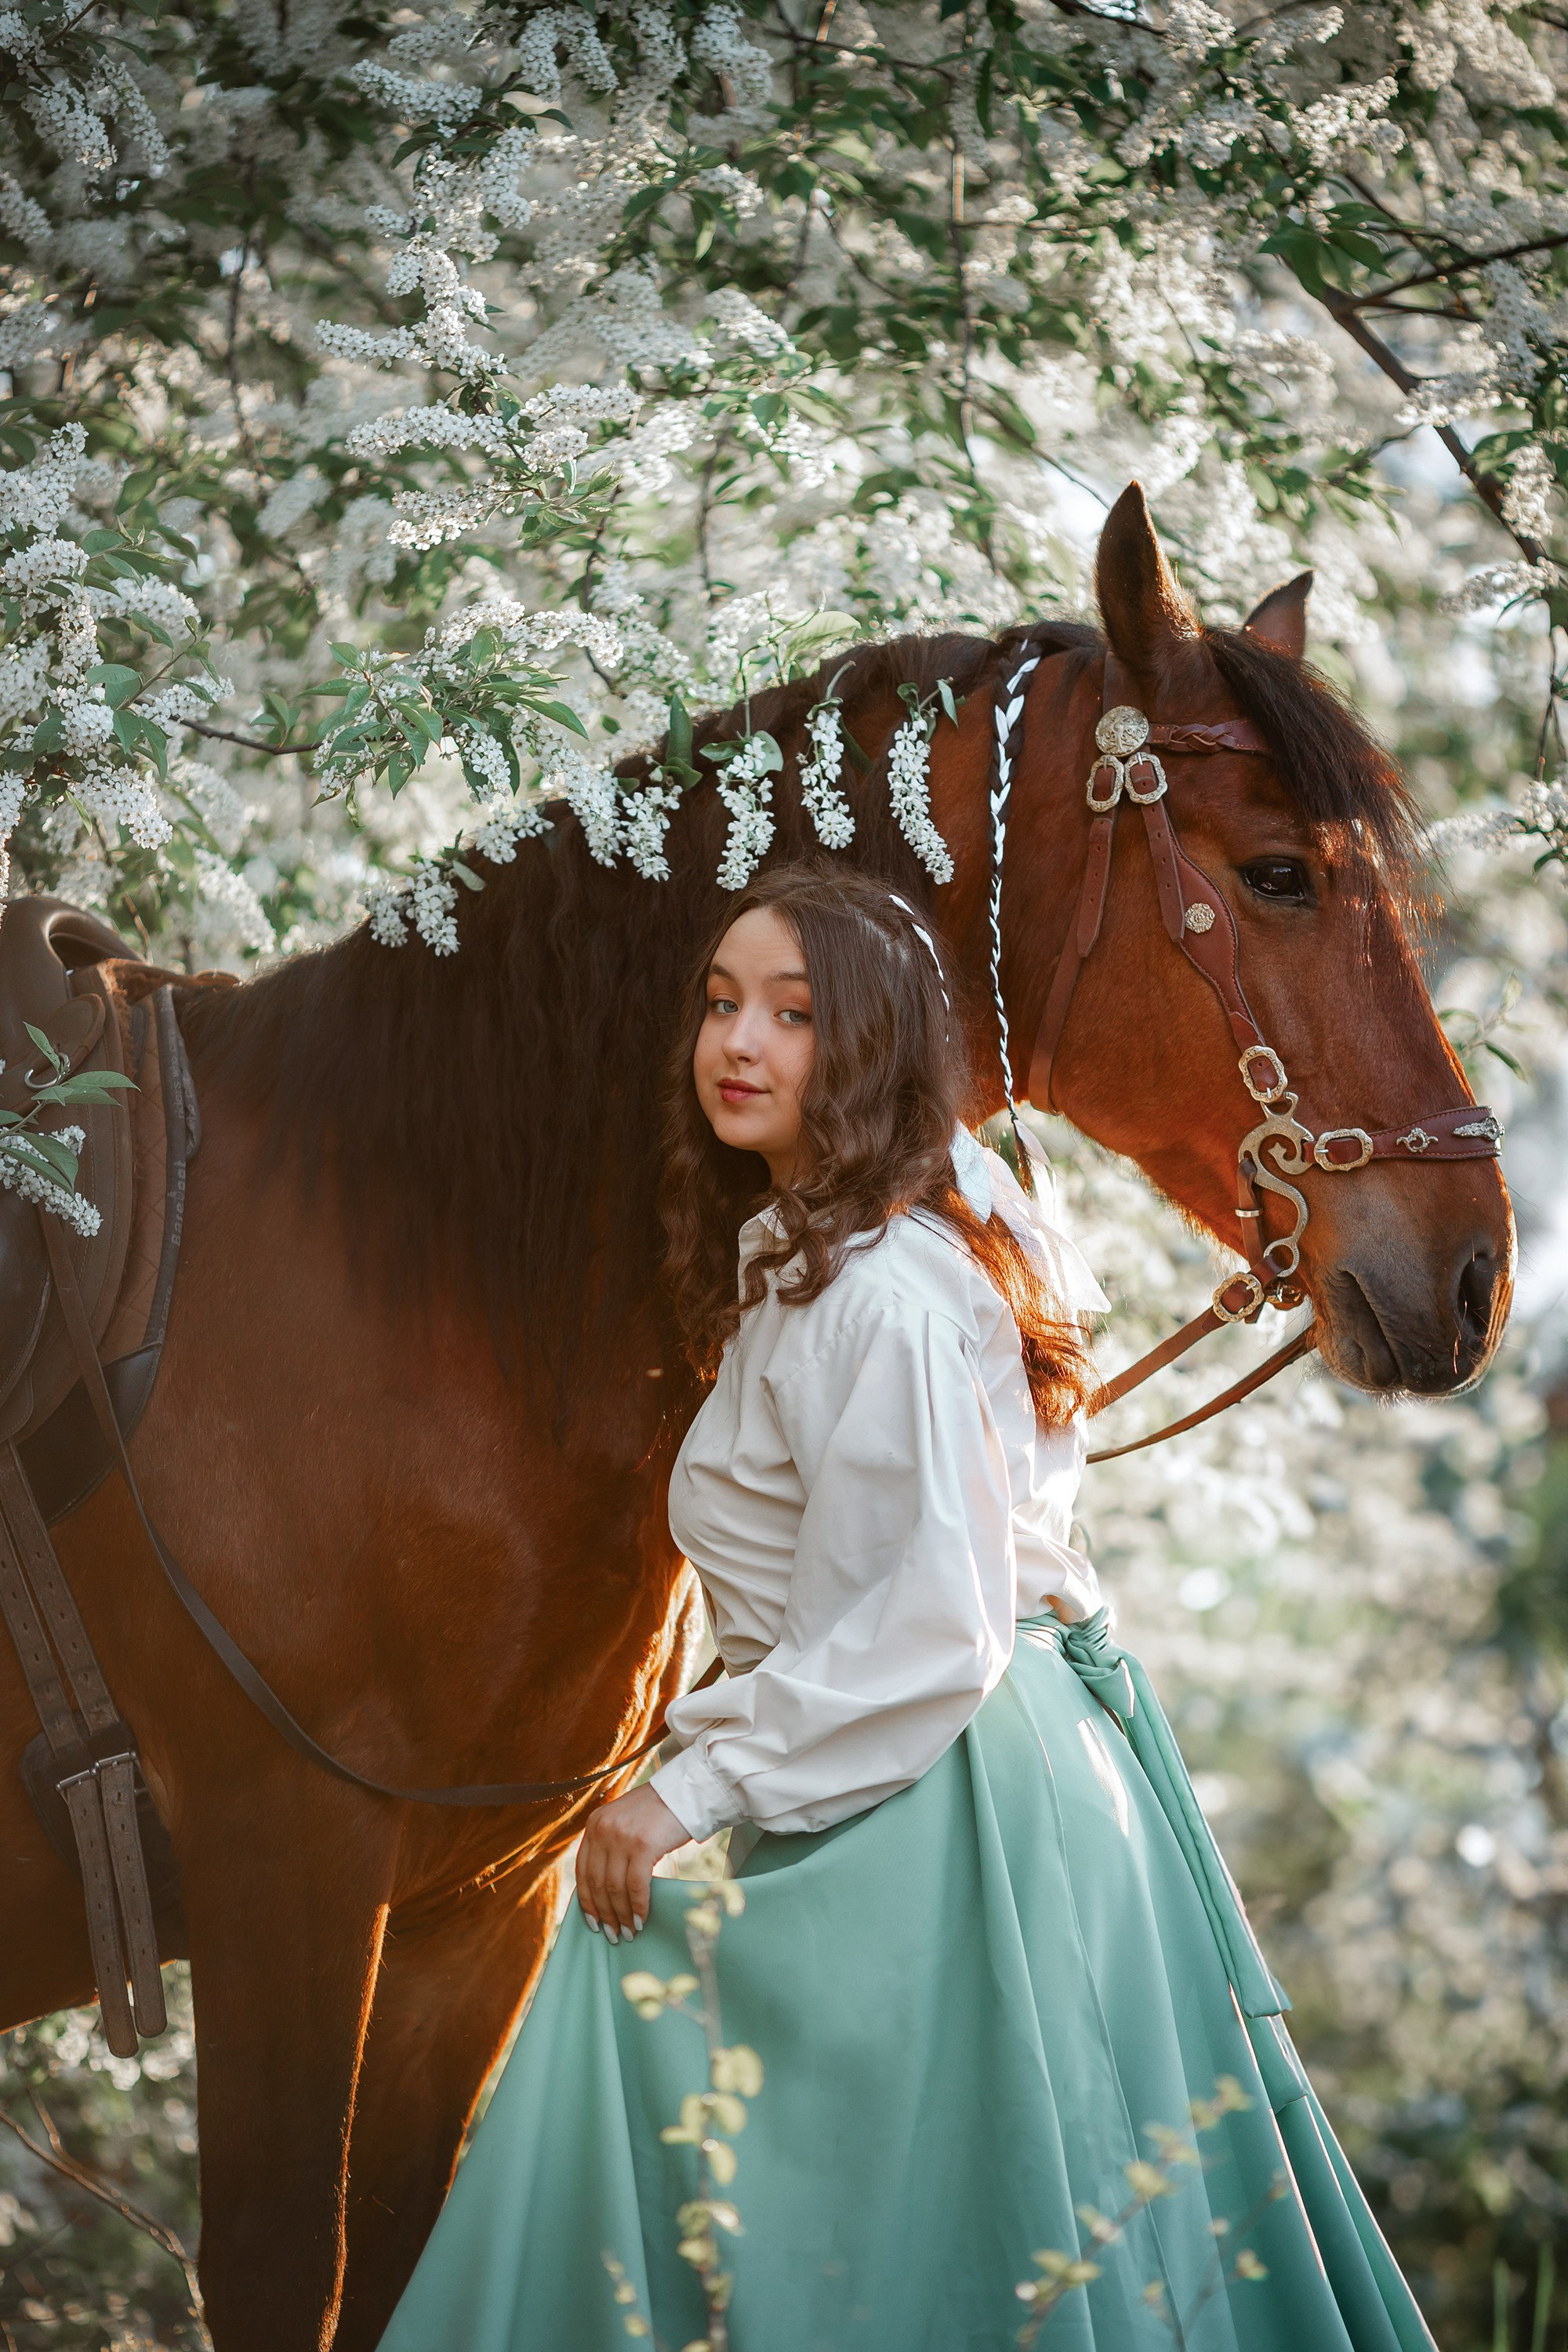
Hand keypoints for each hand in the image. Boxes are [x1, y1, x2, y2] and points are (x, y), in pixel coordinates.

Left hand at [576, 1784, 689, 1941]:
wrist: (686, 1793)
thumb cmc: (659, 1813)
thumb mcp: (625, 1824)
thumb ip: (611, 1847)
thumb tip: (605, 1891)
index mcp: (595, 1824)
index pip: (582, 1871)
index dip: (586, 1901)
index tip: (593, 1923)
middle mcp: (603, 1828)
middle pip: (596, 1883)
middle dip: (604, 1914)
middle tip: (613, 1935)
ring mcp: (621, 1836)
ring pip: (614, 1888)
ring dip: (621, 1916)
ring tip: (628, 1933)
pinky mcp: (642, 1844)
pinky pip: (635, 1886)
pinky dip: (638, 1907)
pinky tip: (641, 1920)